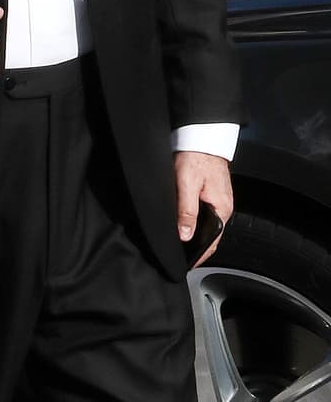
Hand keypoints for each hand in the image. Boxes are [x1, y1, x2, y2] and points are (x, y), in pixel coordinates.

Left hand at [174, 150, 232, 265]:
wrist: (201, 138)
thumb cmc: (196, 157)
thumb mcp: (188, 185)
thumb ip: (187, 211)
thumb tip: (185, 235)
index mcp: (222, 208)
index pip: (213, 241)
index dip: (200, 254)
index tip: (187, 264)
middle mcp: (223, 207)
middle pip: (209, 234)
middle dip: (195, 247)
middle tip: (179, 256)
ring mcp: (217, 201)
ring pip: (205, 224)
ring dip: (193, 234)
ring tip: (178, 245)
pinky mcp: (210, 194)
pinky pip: (202, 214)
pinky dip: (193, 221)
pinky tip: (181, 224)